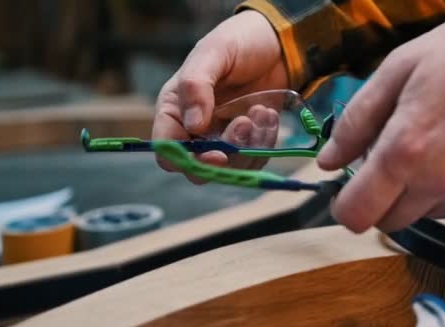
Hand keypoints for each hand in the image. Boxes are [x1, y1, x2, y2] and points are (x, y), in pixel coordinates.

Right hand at [153, 10, 287, 181]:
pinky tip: (269, 115)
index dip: (186, 160)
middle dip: (226, 156)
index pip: (167, 149)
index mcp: (175, 109)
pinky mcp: (248, 141)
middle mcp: (195, 129)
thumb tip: (193, 125)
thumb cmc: (238, 41)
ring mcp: (223, 137)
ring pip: (231, 167)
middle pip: (200, 167)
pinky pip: (254, 159)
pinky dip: (265, 143)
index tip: (215, 154)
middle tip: (245, 124)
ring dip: (250, 146)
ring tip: (262, 111)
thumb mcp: (213, 53)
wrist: (276, 42)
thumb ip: (196, 84)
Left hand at [317, 0, 444, 232]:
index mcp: (406, 151)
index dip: (345, 207)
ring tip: (431, 147)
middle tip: (390, 160)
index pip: (358, 215)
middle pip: (389, 221)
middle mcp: (441, 181)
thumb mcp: (397, 70)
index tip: (348, 193)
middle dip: (380, 198)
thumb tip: (328, 160)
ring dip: (416, 193)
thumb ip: (355, 122)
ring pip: (425, 214)